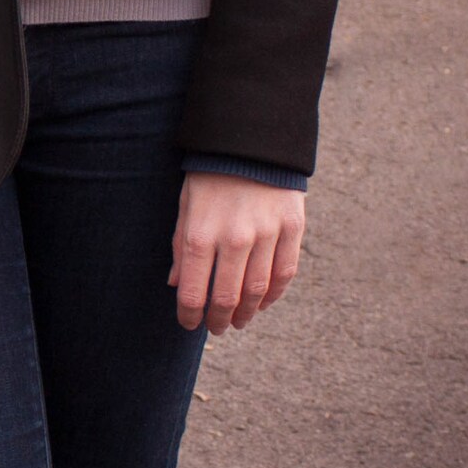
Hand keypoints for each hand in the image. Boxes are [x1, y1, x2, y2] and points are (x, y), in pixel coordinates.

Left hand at [168, 172, 304, 334]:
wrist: (251, 139)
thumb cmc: (210, 174)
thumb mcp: (185, 205)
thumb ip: (180, 246)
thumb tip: (176, 285)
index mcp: (199, 233)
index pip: (192, 291)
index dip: (189, 315)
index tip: (189, 323)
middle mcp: (233, 238)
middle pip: (226, 298)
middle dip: (218, 320)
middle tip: (216, 328)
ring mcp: (265, 234)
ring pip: (257, 291)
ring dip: (246, 313)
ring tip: (238, 321)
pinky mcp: (291, 228)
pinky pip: (284, 274)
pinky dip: (273, 295)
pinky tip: (262, 302)